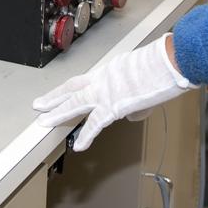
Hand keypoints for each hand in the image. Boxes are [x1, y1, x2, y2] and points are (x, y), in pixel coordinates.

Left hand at [32, 36, 194, 151]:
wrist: (168, 62)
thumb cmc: (163, 65)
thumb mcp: (144, 77)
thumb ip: (134, 98)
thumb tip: (132, 114)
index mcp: (111, 69)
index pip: (85, 81)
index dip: (72, 89)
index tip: (61, 94)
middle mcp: (104, 78)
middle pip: (73, 88)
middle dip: (55, 98)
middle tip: (39, 105)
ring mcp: (106, 91)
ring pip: (75, 102)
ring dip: (58, 112)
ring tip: (43, 121)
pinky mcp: (114, 105)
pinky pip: (96, 123)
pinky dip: (86, 135)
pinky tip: (78, 145)